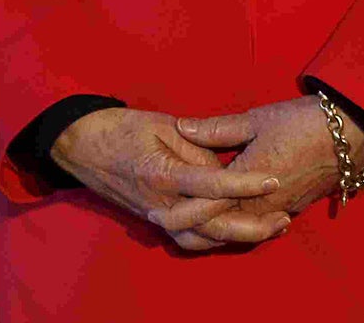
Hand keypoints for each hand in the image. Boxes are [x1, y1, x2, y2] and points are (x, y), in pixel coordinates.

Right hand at [49, 106, 285, 251]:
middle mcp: (162, 202)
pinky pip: (190, 239)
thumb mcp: (161, 124)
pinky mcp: (154, 221)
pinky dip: (215, 240)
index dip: (246, 183)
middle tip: (284, 218)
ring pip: (205, 240)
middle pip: (214, 225)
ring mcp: (157, 216)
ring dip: (239, 237)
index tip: (274, 179)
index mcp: (162, 172)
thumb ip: (197, 144)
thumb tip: (226, 165)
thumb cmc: (120, 127)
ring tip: (270, 227)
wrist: (79, 145)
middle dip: (253, 226)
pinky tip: (235, 231)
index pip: (213, 183)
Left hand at [170, 96, 363, 245]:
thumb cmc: (300, 122)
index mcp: (251, 179)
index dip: (185, 208)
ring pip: (244, 228)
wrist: (350, 135)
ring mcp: (283, 208)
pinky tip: (226, 216)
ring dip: (219, 227)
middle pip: (226, 225)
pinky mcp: (295, 208)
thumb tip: (182, 128)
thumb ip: (216, 129)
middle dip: (198, 224)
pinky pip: (261, 224)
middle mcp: (266, 202)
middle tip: (169, 220)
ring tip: (192, 220)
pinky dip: (240, 224)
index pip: (211, 204)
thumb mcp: (255, 120)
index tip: (161, 210)